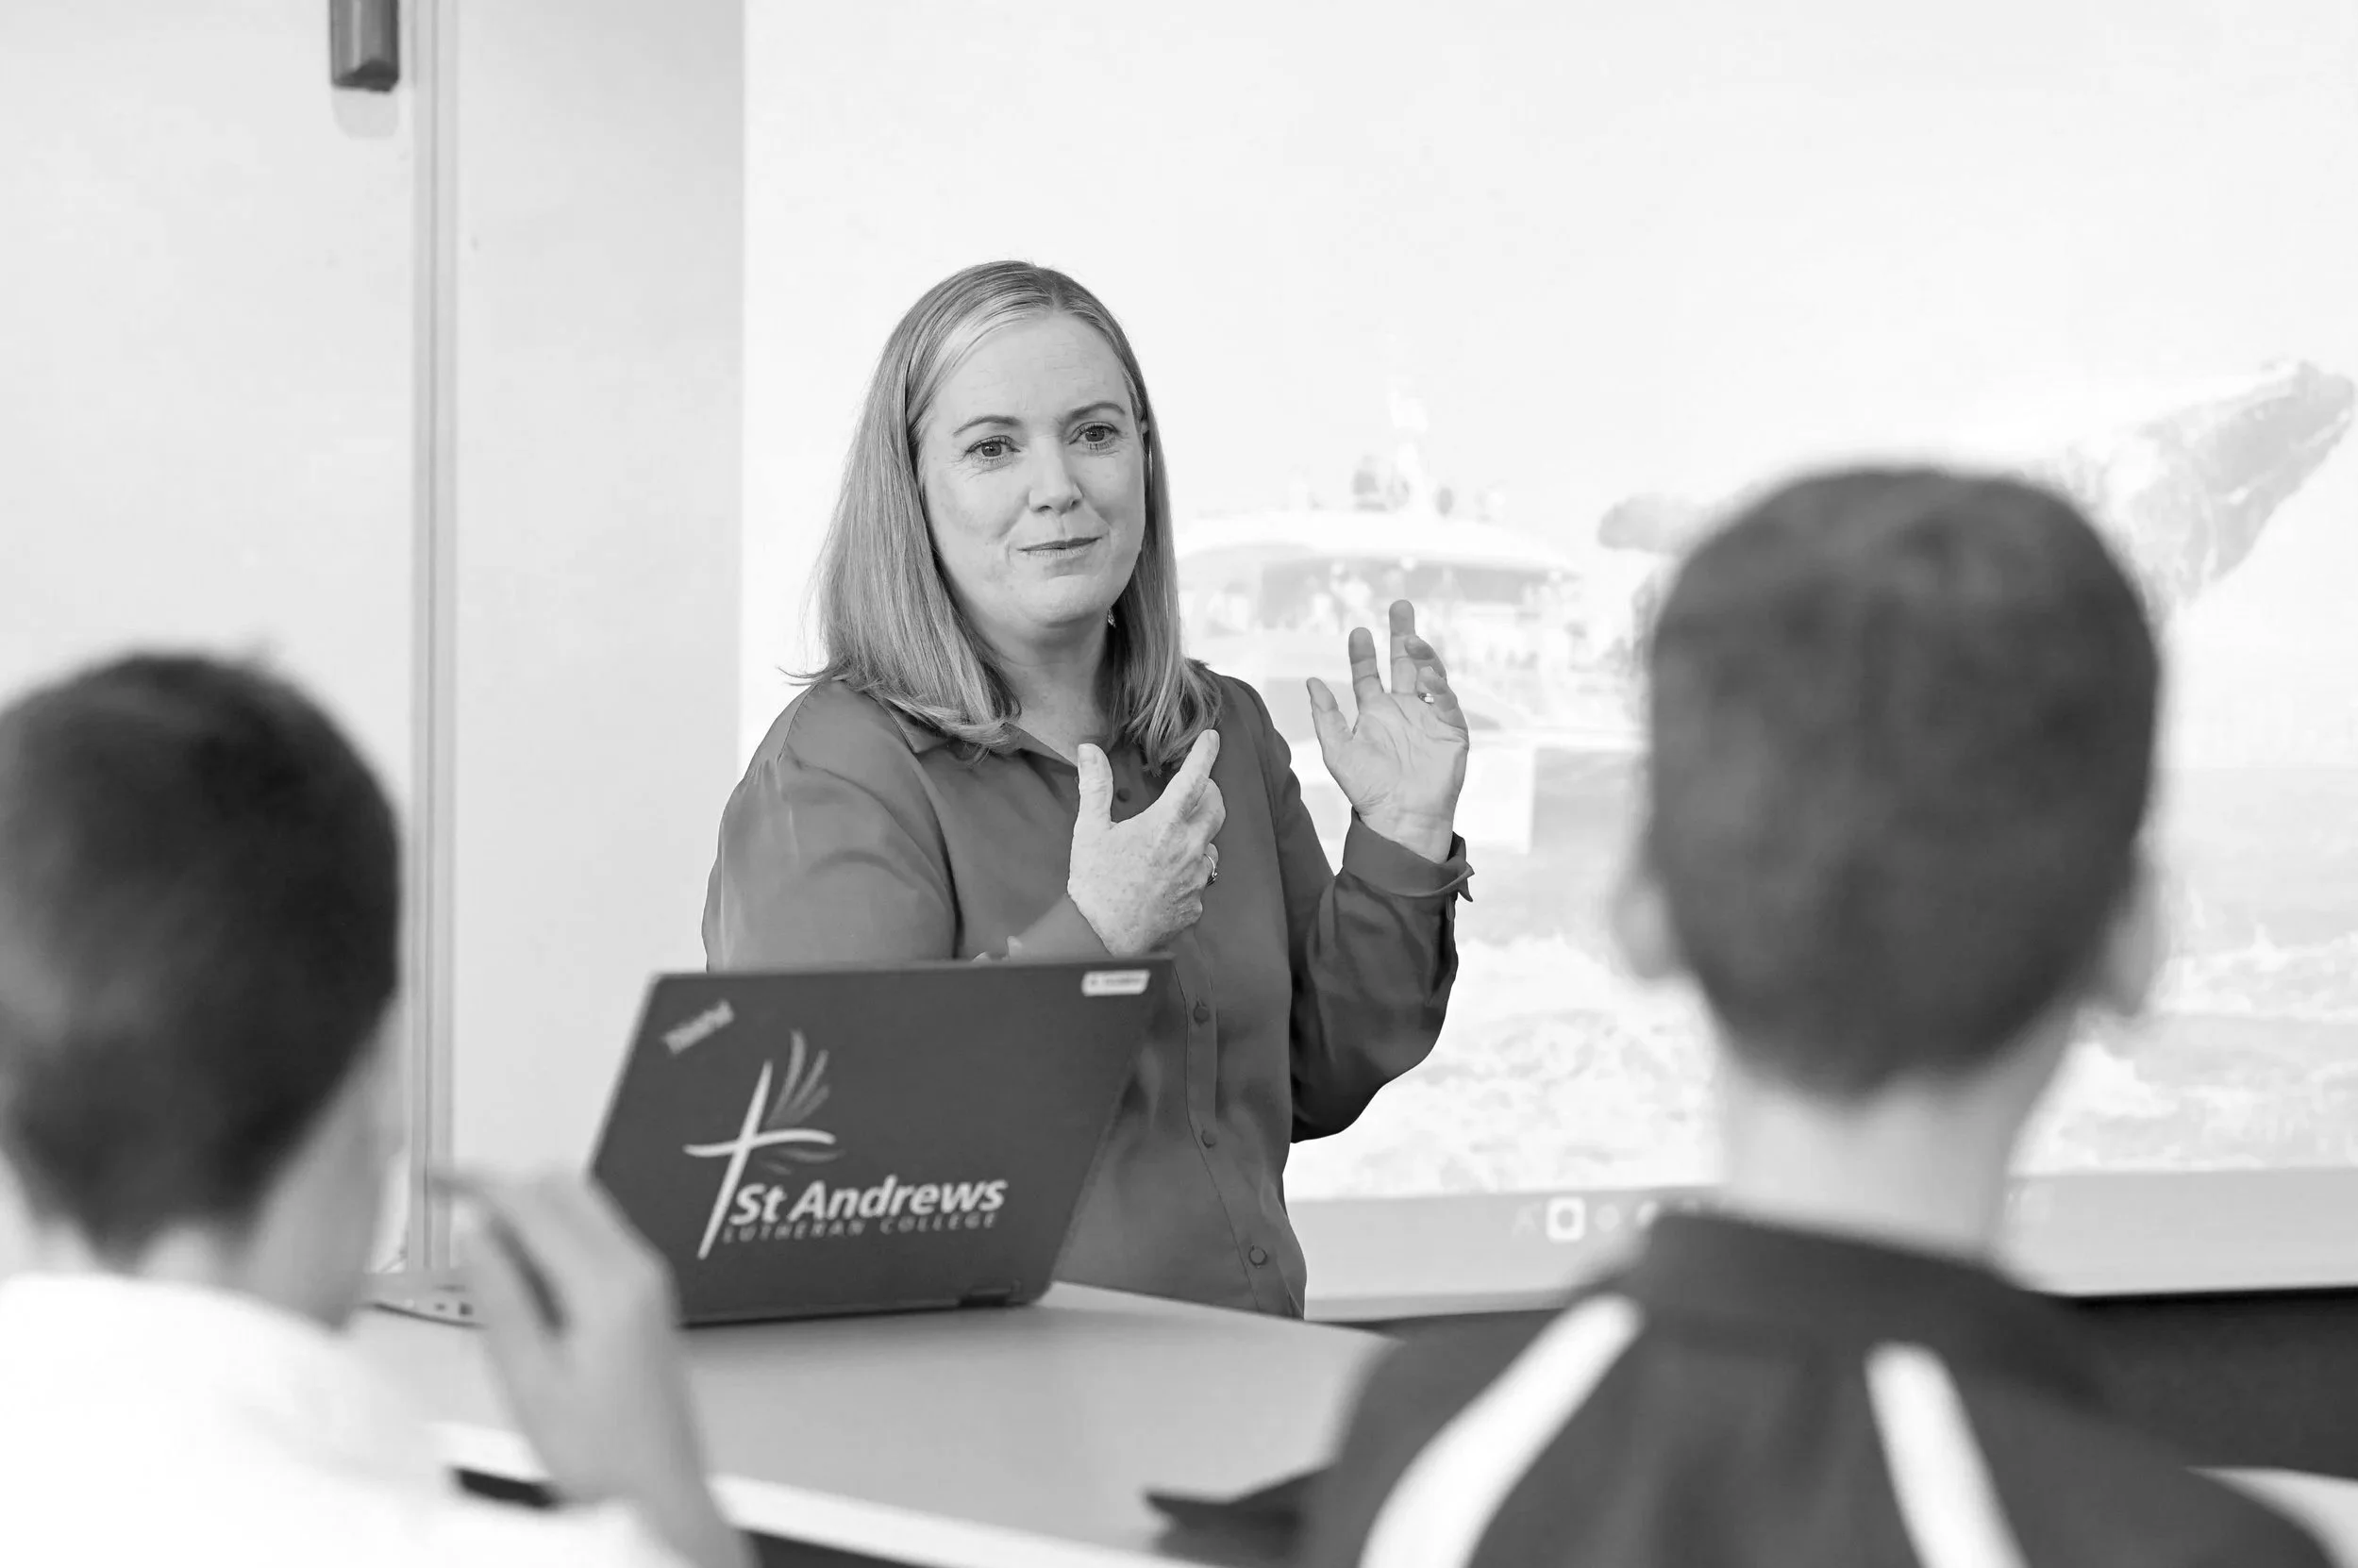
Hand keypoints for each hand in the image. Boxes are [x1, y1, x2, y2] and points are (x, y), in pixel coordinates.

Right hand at [440, 1170, 753, 1567]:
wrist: (658, 1493)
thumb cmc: (604, 1457)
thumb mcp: (529, 1381)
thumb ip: (500, 1299)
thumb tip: (476, 1237)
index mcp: (609, 1286)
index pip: (535, 1202)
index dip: (479, 1182)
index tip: (439, 1176)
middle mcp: (639, 1271)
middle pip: (565, 1189)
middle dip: (507, 1197)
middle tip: (460, 1236)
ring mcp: (648, 1282)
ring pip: (581, 1213)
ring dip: (529, 1227)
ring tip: (490, 1288)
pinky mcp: (647, 1299)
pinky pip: (594, 1245)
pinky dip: (552, 1252)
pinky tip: (526, 1304)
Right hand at [1066, 729, 1225, 955]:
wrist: (1102, 939)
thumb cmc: (1094, 884)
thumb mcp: (1089, 830)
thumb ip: (1095, 786)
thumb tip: (1089, 750)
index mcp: (1165, 824)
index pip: (1195, 778)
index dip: (1206, 754)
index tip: (1213, 738)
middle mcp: (1189, 848)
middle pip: (1216, 808)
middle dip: (1209, 791)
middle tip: (1196, 787)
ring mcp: (1196, 878)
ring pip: (1211, 845)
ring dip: (1200, 834)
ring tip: (1174, 837)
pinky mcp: (1197, 904)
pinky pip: (1202, 879)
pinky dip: (1191, 869)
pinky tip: (1168, 875)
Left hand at [1308, 600, 1467, 861]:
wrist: (1400, 818)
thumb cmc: (1366, 789)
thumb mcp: (1338, 751)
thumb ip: (1326, 716)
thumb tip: (1312, 681)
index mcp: (1375, 713)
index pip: (1369, 674)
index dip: (1363, 654)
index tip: (1358, 632)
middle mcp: (1403, 710)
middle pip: (1404, 663)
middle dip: (1402, 635)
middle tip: (1400, 605)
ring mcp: (1429, 718)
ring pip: (1429, 675)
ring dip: (1422, 655)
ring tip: (1412, 638)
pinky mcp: (1451, 732)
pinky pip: (1447, 703)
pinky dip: (1441, 687)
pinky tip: (1429, 675)